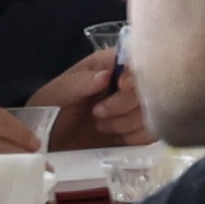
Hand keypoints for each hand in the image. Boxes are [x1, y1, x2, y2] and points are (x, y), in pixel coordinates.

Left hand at [29, 48, 149, 147]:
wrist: (48, 143)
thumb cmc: (49, 111)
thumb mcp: (57, 94)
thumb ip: (80, 82)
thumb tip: (107, 75)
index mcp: (112, 64)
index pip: (140, 60)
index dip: (137, 73)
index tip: (121, 86)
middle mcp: (131, 82)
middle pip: (153, 87)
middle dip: (124, 106)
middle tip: (98, 114)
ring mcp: (139, 106)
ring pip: (156, 112)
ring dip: (127, 124)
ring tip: (101, 126)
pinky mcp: (143, 129)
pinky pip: (154, 132)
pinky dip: (134, 138)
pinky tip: (115, 138)